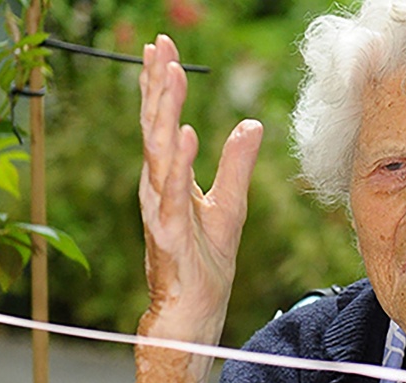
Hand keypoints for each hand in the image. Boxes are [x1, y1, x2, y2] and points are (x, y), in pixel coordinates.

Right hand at [138, 34, 262, 341]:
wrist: (194, 314)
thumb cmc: (205, 266)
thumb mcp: (230, 207)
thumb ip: (236, 166)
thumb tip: (250, 124)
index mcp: (170, 181)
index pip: (164, 124)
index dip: (161, 86)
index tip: (162, 48)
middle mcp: (158, 191)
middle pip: (155, 128)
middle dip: (156, 85)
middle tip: (159, 45)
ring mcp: (160, 212)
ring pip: (158, 153)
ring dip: (162, 112)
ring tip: (169, 74)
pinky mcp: (168, 236)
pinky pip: (172, 195)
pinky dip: (178, 164)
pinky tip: (184, 134)